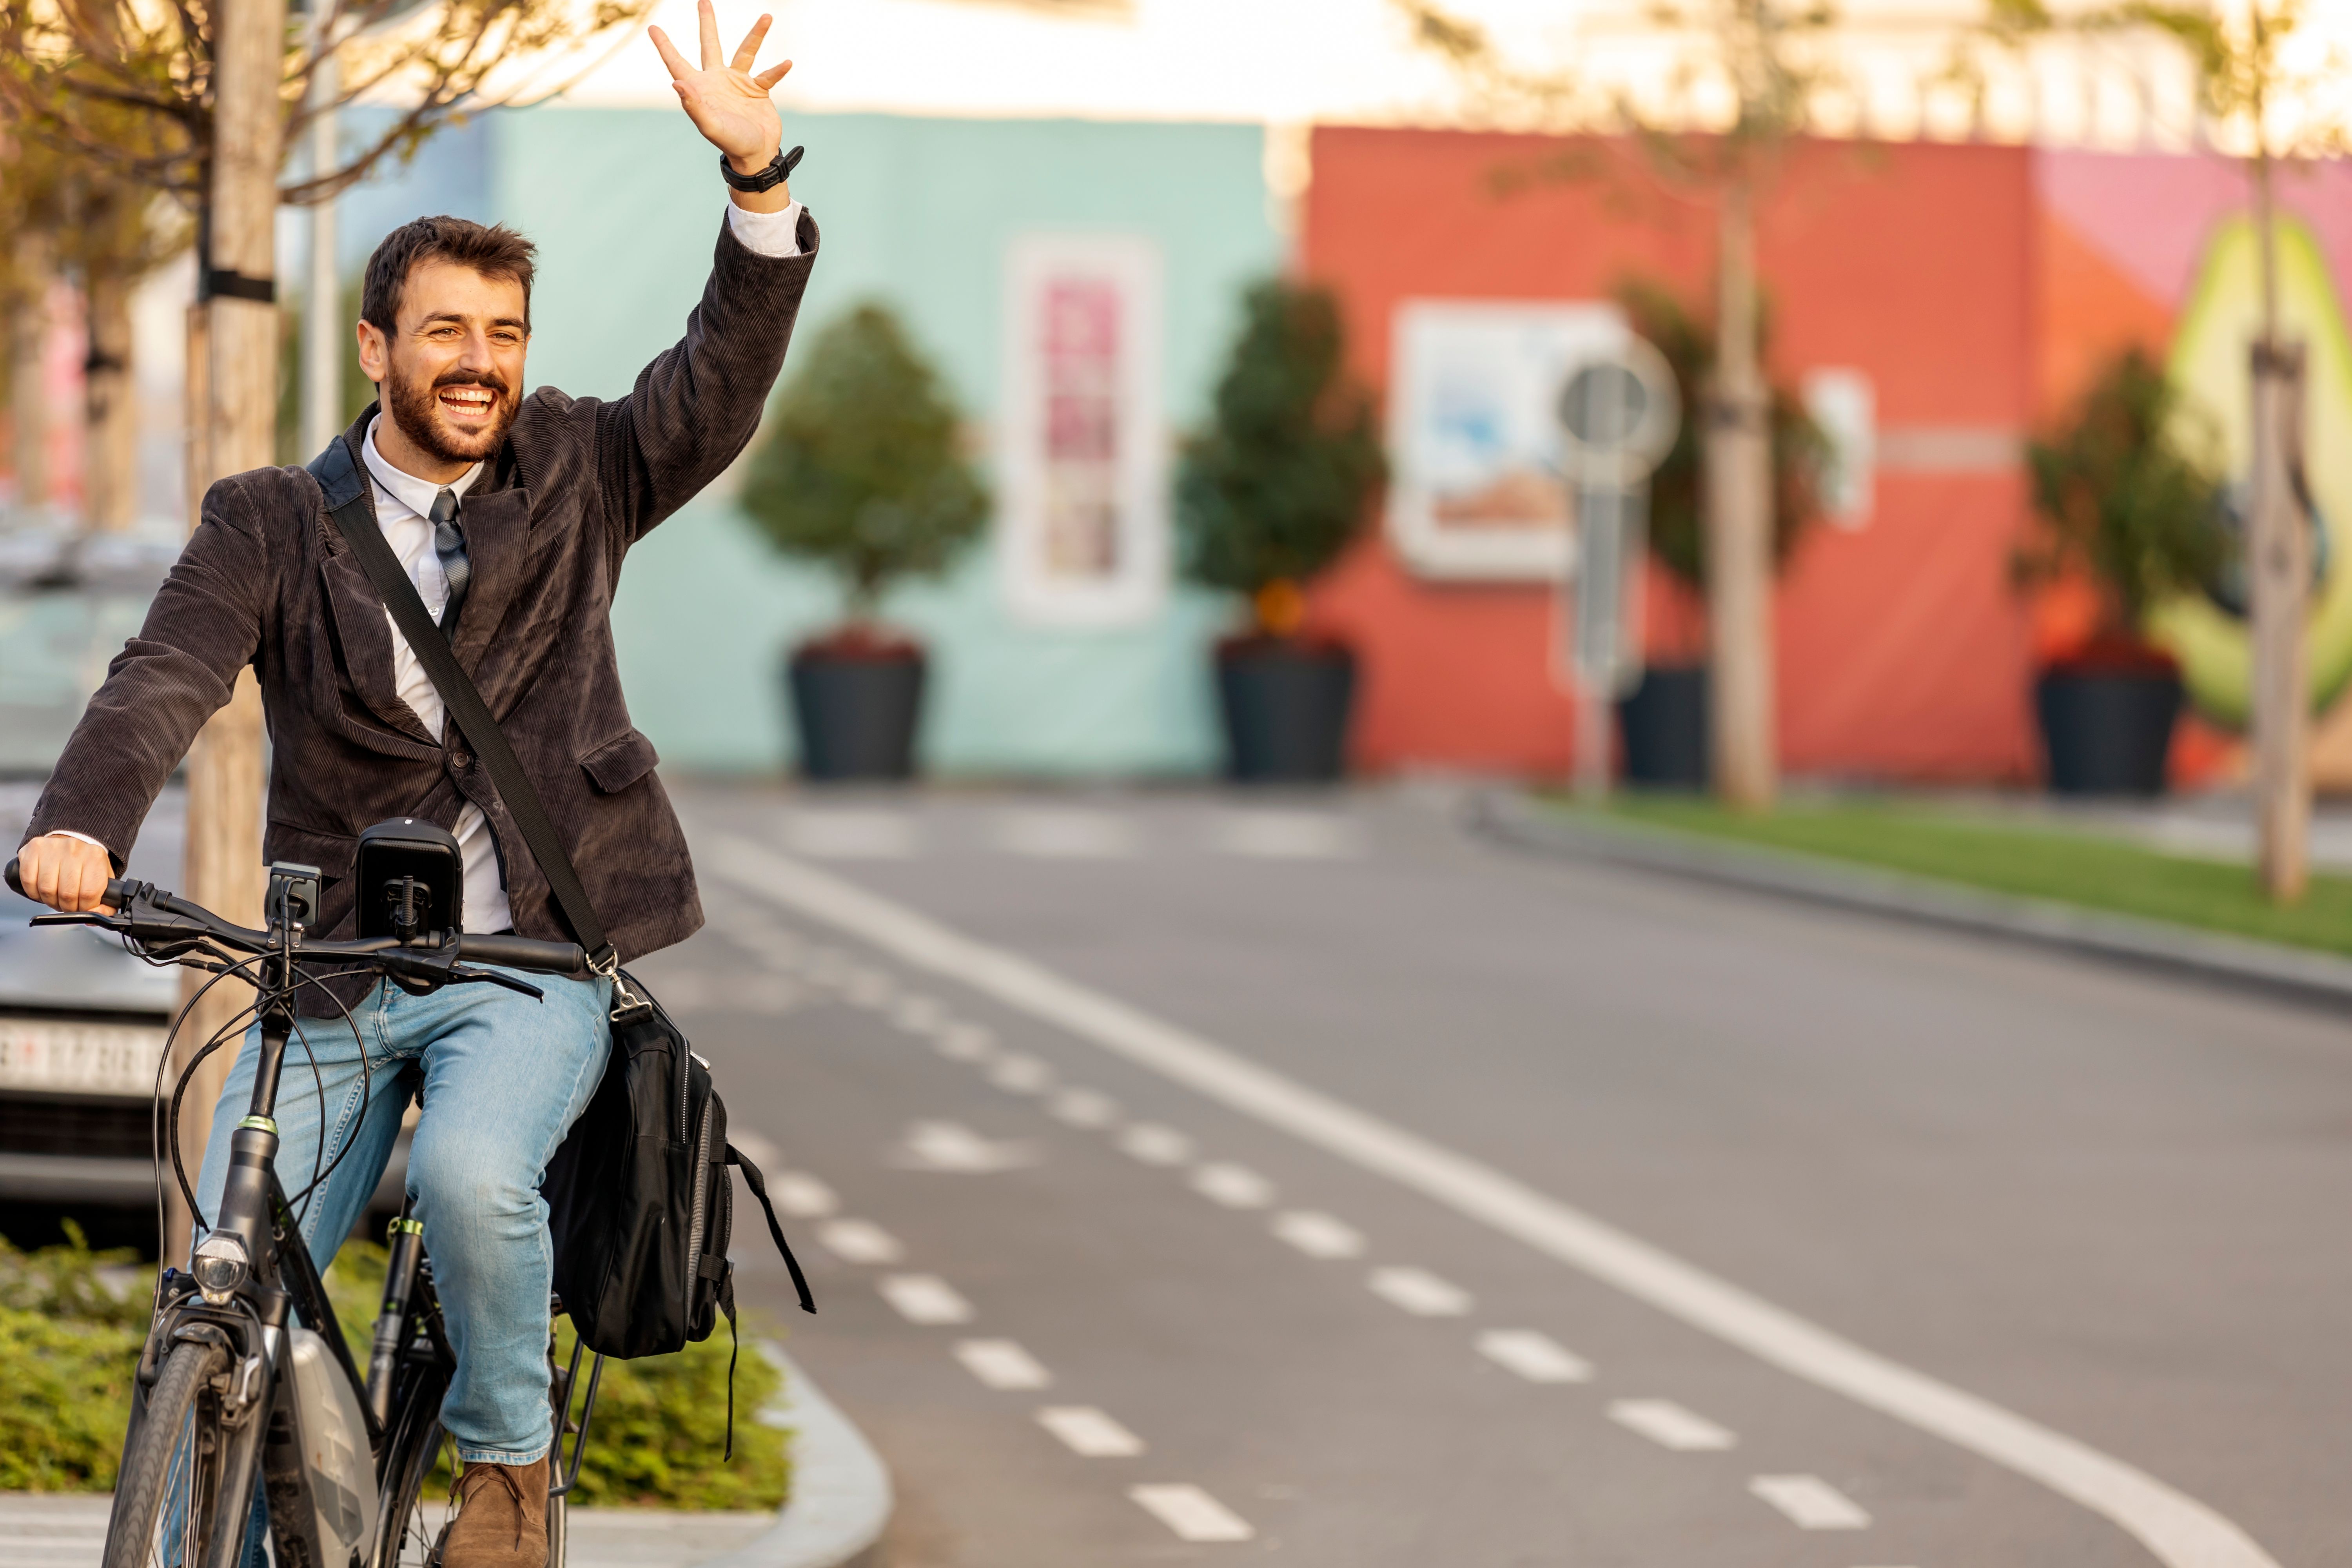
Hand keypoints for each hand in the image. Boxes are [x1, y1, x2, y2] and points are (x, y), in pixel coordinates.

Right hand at [17, 832, 114, 913]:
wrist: (68, 844)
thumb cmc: (85, 865)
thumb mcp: (103, 881)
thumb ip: (106, 903)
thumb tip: (96, 914)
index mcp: (95, 857)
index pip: (89, 893)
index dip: (84, 907)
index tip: (82, 907)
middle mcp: (75, 849)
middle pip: (67, 894)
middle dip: (67, 907)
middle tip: (68, 904)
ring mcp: (53, 847)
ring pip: (47, 889)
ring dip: (50, 901)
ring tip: (56, 897)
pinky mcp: (34, 849)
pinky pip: (29, 881)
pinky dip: (34, 892)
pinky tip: (41, 890)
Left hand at [650, 1, 792, 179]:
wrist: (756, 155)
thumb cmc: (730, 143)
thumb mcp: (710, 126)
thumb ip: (693, 105)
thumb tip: (677, 83)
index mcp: (700, 88)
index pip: (677, 63)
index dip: (664, 46)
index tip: (653, 28)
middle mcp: (718, 80)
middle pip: (710, 45)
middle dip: (707, 23)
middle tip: (703, 1)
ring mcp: (739, 83)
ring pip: (746, 51)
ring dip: (756, 35)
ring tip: (767, 17)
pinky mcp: (758, 90)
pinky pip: (768, 75)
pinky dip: (778, 70)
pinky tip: (786, 63)